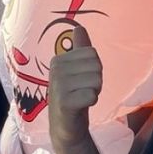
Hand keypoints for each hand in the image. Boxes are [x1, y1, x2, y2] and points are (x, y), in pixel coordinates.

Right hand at [48, 26, 101, 147]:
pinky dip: (91, 101)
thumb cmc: (73, 94)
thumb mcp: (77, 69)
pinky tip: (81, 106)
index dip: (94, 68)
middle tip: (83, 90)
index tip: (83, 80)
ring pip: (96, 80)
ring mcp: (58, 85)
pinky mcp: (64, 102)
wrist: (65, 125)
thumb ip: (80, 48)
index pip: (93, 53)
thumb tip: (79, 28)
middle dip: (96, 80)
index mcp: (59, 59)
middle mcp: (56, 69)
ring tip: (82, 97)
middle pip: (96, 66)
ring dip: (94, 92)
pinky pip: (91, 95)